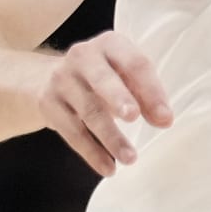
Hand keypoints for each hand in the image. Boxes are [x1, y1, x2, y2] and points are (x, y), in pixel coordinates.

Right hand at [39, 30, 173, 175]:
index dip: (151, 90)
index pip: (135, 63)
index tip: (165, 118)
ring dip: (111, 137)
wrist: (45, 78)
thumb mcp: (122, 74)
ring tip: (130, 158)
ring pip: (88, 111)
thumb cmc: (100, 77)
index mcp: (110, 44)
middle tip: (135, 117)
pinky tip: (108, 167)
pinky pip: (72, 131)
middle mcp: (83, 56)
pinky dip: (91, 152)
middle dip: (119, 98)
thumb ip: (144, 94)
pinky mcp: (48, 103)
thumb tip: (164, 120)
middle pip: (103, 80)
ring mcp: (62, 79)